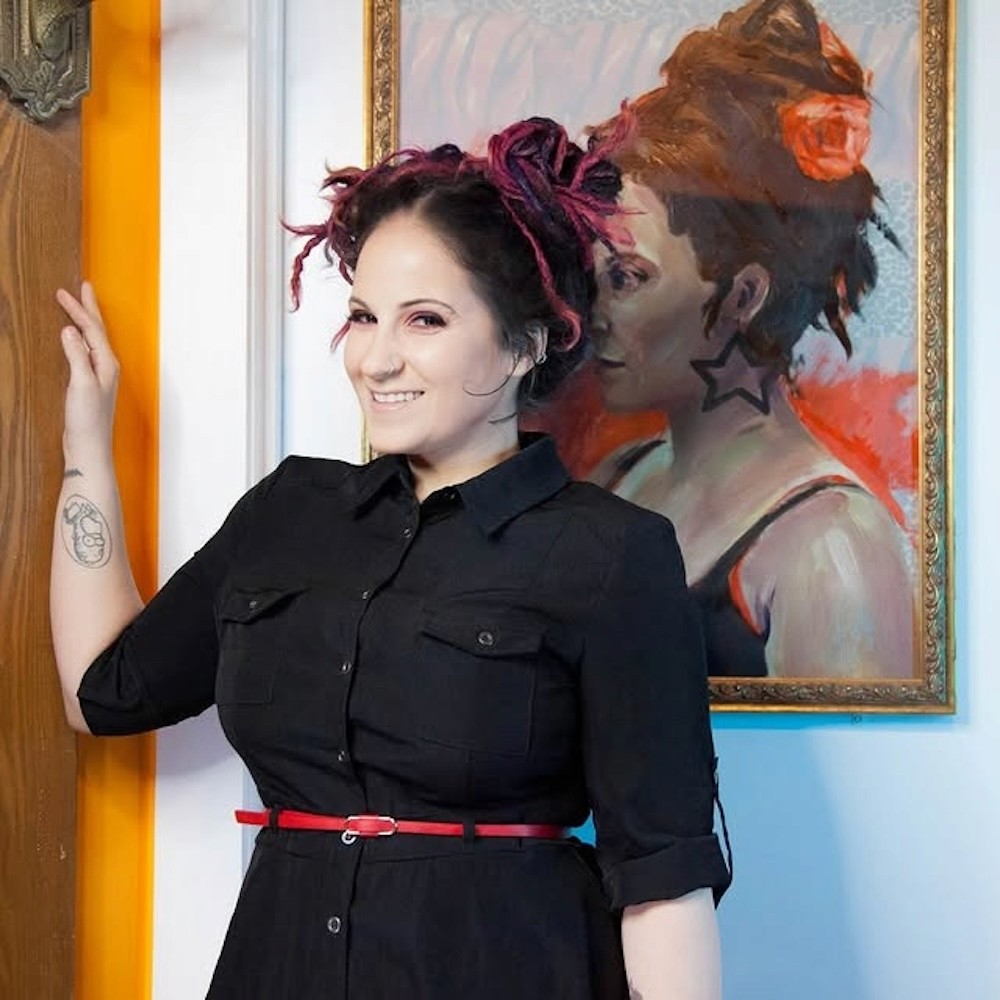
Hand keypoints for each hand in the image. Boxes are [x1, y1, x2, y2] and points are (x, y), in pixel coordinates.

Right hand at [56, 282, 119, 460]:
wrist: (89, 448)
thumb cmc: (87, 420)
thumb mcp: (81, 383)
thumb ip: (77, 355)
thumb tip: (70, 330)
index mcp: (107, 363)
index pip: (92, 329)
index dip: (78, 309)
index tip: (64, 292)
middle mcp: (107, 367)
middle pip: (97, 331)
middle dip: (88, 308)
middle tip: (83, 287)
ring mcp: (100, 376)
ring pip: (93, 340)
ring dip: (85, 321)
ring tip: (80, 306)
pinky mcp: (91, 385)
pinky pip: (87, 352)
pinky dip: (80, 339)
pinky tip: (74, 340)